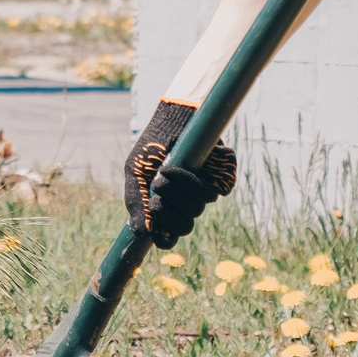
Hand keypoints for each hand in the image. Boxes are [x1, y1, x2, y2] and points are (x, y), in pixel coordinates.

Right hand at [123, 99, 238, 247]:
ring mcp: (203, 193)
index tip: (157, 219)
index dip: (165, 235)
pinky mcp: (221, 179)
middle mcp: (185, 204)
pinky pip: (217, 190)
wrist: (173, 119)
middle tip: (160, 182)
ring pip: (200, 206)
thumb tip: (140, 234)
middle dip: (170, 202)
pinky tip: (193, 161)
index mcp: (165, 208)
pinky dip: (201, 175)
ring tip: (171, 166)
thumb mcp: (136, 173)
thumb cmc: (152, 147)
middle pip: (184, 225)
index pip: (169, 237)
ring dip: (183, 185)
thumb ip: (136, 203)